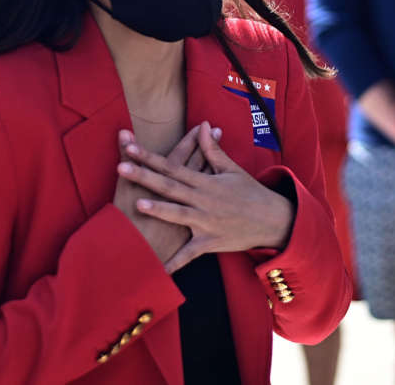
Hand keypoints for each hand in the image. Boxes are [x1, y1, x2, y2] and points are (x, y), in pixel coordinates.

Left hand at [119, 124, 294, 273]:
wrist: (272, 220)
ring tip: (138, 204)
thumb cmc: (250, 193)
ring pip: (178, 214)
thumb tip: (203, 125)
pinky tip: (159, 268)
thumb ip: (212, 150)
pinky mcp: (210, 242)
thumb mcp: (232, 169)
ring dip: (159, 210)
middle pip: (169, 186)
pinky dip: (175, 262)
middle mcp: (203, 200)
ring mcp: (206, 221)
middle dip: (144, 177)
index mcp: (205, 181)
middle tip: (121, 166)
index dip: (150, 157)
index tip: (130, 148)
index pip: (173, 166)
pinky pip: (189, 253)